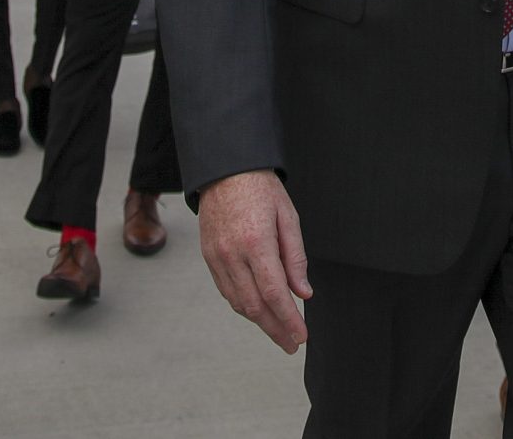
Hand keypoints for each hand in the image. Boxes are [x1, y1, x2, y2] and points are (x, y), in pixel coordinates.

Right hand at [198, 169, 311, 353]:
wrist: (224, 170)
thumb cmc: (259, 188)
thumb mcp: (288, 217)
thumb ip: (295, 258)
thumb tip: (303, 292)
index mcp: (256, 242)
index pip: (274, 293)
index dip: (288, 320)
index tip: (301, 336)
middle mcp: (233, 253)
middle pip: (254, 305)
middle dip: (275, 329)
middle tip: (292, 343)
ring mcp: (217, 257)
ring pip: (238, 302)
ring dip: (259, 322)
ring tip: (278, 331)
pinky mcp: (209, 257)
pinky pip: (226, 290)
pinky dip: (243, 305)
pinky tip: (257, 311)